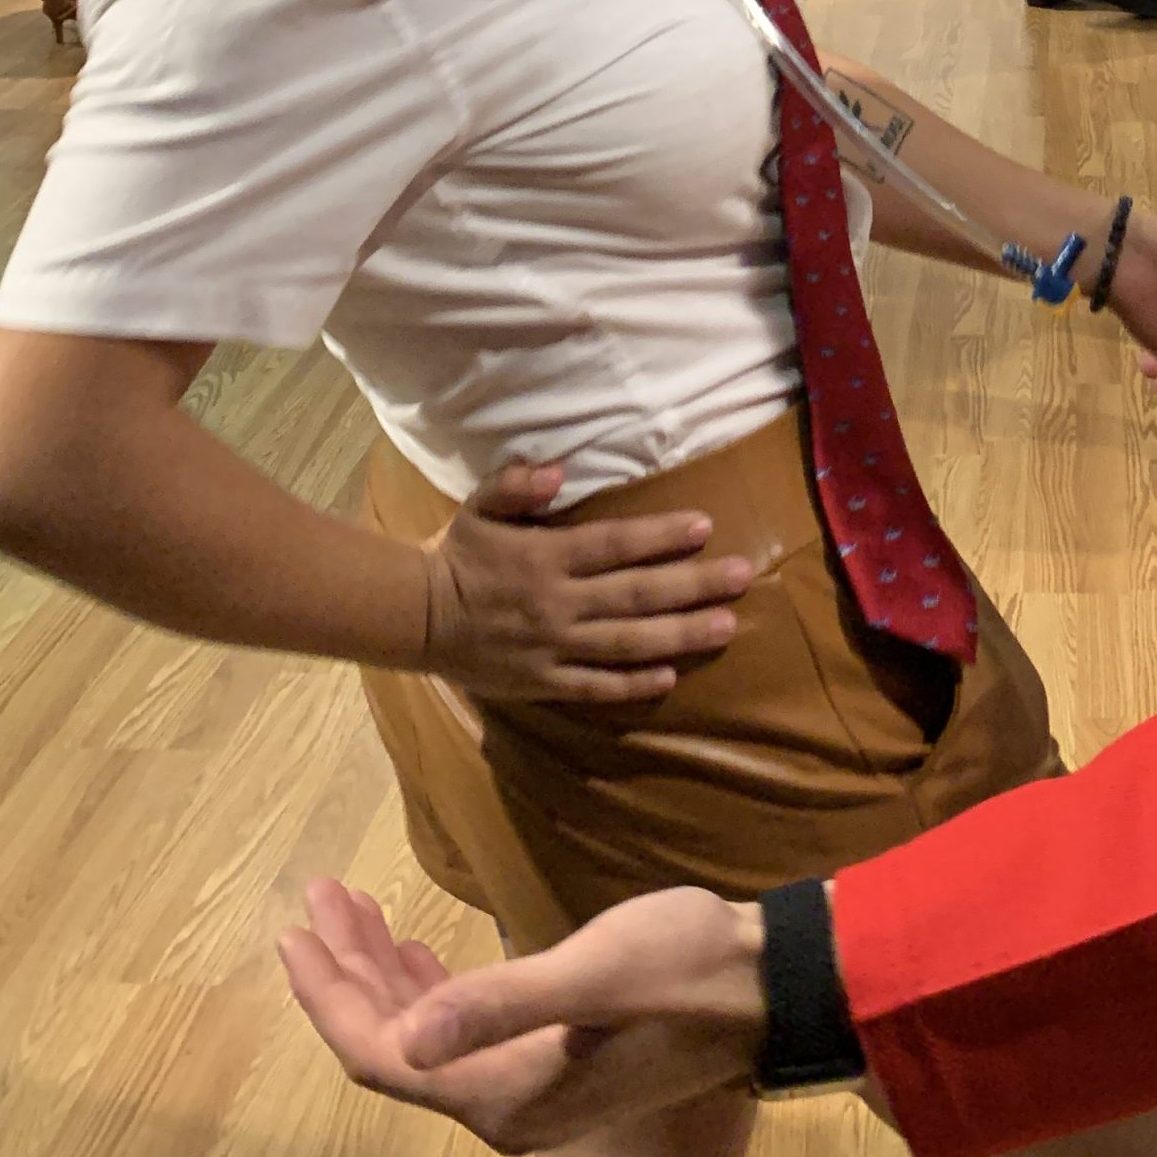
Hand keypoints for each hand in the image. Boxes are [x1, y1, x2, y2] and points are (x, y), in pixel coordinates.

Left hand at [277, 877, 766, 1153]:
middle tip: (318, 899)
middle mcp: (505, 1103)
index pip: (382, 1054)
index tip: (293, 929)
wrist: (771, 986)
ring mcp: (532, 1085)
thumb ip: (499, 1005)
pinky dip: (428, 985)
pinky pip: (464, 1029)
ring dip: (383, 973)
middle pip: (395, 1045)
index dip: (329, 996)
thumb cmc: (685, 966)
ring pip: (427, 1034)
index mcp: (502, 1091)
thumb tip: (407, 1041)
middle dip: (346, 972)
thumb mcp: (594, 974)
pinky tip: (417, 950)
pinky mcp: (556, 1057)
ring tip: (350, 909)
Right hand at [420, 458, 752, 699]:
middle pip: (636, 595)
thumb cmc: (457, 554)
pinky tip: (670, 676)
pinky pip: (595, 686)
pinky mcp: (544, 682)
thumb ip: (516, 483)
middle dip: (694, 586)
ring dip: (681, 634)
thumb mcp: (478, 506)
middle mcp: (557, 604)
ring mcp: (553, 647)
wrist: (414, 618)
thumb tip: (558, 469)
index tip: (705, 527)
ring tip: (727, 627)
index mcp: (545, 558)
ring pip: (628, 643)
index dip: (661, 537)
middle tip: (742, 577)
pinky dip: (633, 685)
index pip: (614, 545)